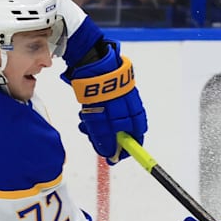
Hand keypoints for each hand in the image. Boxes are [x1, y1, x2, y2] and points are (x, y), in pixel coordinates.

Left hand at [66, 40, 145, 163]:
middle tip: (93, 139)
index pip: (136, 137)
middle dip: (106, 139)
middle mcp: (130, 106)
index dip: (126, 149)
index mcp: (134, 113)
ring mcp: (119, 98)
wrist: (91, 62)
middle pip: (121, 131)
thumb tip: (110, 156)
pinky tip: (84, 114)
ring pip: (109, 121)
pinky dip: (94, 116)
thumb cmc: (100, 92)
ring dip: (96, 127)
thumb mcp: (101, 121)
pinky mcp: (108, 91)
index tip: (114, 158)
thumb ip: (106, 139)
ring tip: (84, 124)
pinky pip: (103, 110)